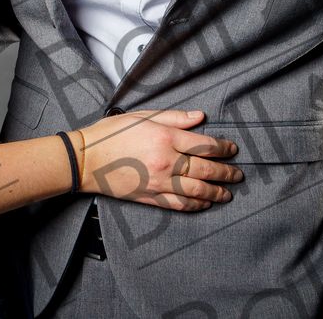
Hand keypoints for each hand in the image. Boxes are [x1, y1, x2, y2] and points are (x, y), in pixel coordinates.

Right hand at [76, 109, 242, 209]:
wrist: (85, 160)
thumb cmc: (111, 134)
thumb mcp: (142, 116)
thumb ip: (174, 117)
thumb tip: (200, 117)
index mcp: (165, 138)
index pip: (205, 145)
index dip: (223, 148)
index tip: (232, 149)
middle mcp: (166, 162)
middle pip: (206, 170)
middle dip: (226, 173)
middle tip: (238, 175)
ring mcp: (159, 182)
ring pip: (197, 191)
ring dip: (216, 193)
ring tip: (228, 194)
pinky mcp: (150, 197)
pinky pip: (179, 204)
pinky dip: (195, 205)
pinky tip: (204, 204)